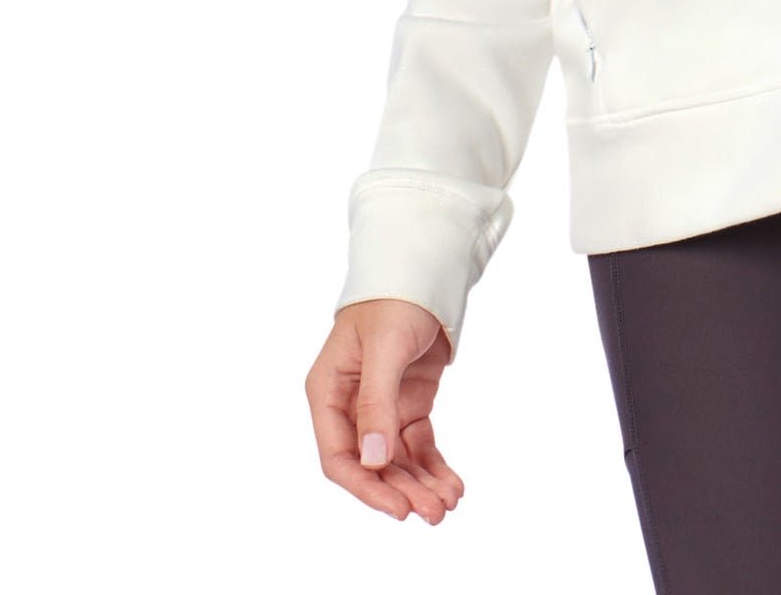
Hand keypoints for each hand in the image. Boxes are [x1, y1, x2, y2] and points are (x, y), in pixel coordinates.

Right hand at [306, 300, 463, 522]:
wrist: (424, 268)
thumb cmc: (394, 299)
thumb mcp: (385, 348)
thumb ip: (376, 404)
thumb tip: (373, 461)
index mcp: (328, 393)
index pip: (338, 456)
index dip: (367, 487)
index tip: (398, 508)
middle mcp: (349, 406)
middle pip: (372, 464)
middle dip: (403, 490)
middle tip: (436, 512)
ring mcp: (380, 406)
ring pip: (397, 459)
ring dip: (421, 483)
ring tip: (449, 503)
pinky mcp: (408, 402)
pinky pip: (417, 443)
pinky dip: (433, 464)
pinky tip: (451, 483)